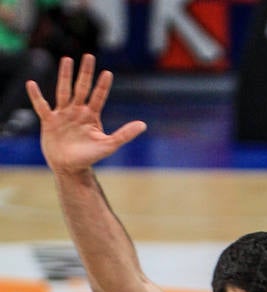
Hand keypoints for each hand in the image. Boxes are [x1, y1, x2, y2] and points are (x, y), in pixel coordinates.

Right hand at [26, 54, 146, 174]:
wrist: (70, 168)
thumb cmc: (89, 157)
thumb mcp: (108, 145)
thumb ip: (124, 134)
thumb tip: (143, 125)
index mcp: (91, 116)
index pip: (98, 97)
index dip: (102, 86)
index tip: (107, 73)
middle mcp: (77, 111)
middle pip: (81, 88)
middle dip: (85, 73)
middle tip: (89, 56)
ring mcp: (63, 114)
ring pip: (63, 91)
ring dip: (65, 76)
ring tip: (67, 60)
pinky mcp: (49, 121)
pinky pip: (41, 106)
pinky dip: (36, 96)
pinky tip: (31, 83)